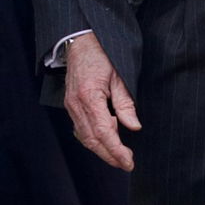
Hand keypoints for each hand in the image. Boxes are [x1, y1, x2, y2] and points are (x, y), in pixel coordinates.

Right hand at [64, 32, 140, 170]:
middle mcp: (76, 104)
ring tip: (119, 155)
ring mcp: (70, 105)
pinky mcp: (70, 104)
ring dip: (101, 149)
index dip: (116, 150)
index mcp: (89, 96)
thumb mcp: (119, 75)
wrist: (80, 40)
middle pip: (92, 140)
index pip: (103, 132)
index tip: (128, 162)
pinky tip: (105, 138)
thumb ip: (125, 103)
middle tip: (127, 163)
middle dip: (110, 155)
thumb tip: (134, 127)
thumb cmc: (101, 54)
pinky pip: (80, 129)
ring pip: (84, 137)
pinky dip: (92, 139)